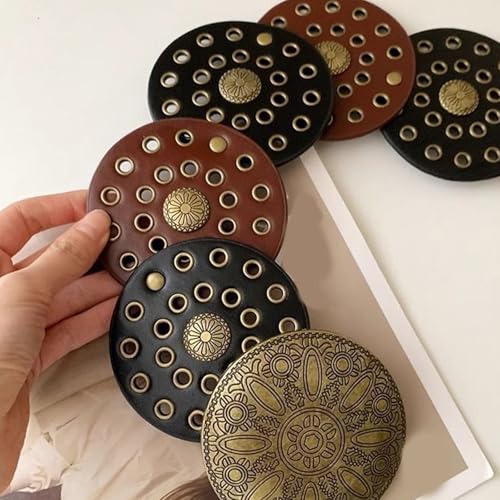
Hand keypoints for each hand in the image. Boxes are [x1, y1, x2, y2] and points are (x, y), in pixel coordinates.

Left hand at [0, 191, 120, 491]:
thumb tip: (94, 225)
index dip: (60, 208)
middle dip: (87, 252)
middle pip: (49, 258)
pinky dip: (92, 318)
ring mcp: (13, 324)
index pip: (21, 219)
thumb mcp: (22, 292)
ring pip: (62, 295)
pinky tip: (117, 307)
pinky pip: (66, 327)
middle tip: (124, 244)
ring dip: (97, 287)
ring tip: (130, 275)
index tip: (97, 206)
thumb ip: (63, 257)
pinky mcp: (28, 354)